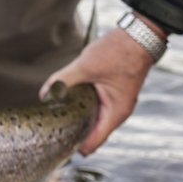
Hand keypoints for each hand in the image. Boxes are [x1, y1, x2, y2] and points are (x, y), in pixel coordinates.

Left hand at [40, 12, 165, 155]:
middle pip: (89, 135)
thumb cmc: (118, 51)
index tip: (54, 143)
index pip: (92, 144)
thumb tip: (44, 94)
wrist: (138, 34)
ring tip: (53, 117)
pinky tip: (64, 102)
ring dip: (74, 119)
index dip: (73, 147)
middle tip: (47, 130)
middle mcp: (116, 113)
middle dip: (70, 133)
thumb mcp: (86, 66)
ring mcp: (114, 104)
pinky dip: (80, 108)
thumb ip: (63, 81)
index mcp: (115, 113)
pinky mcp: (110, 94)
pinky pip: (92, 108)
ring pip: (90, 120)